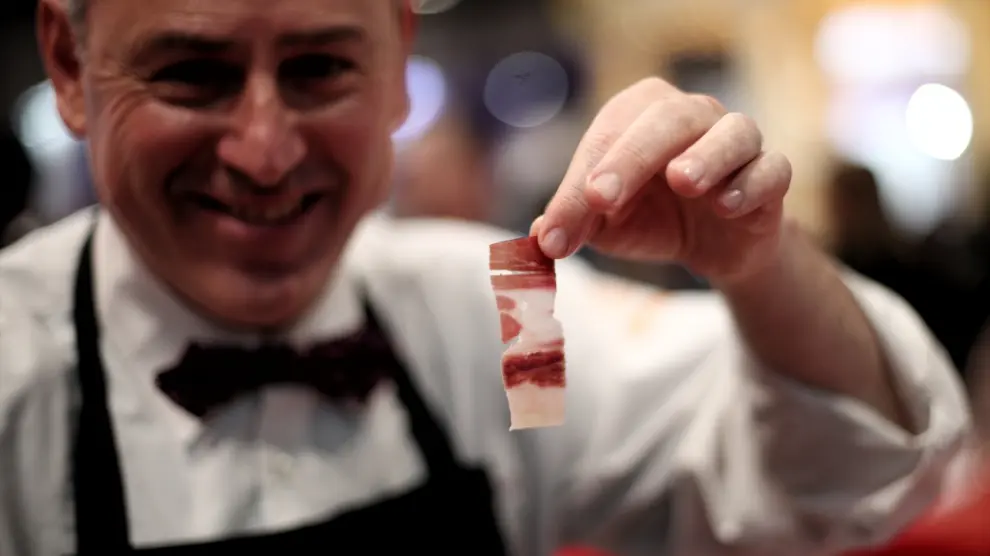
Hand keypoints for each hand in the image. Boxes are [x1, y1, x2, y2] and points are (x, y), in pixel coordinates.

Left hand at [532, 77, 791, 285]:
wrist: (714, 247)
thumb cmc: (653, 219)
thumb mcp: (606, 226)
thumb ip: (575, 224)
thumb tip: (541, 238)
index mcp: (642, 115)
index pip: (608, 137)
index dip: (579, 183)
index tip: (558, 231)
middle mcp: (692, 116)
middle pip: (667, 119)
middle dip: (630, 157)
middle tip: (602, 197)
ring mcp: (739, 141)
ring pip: (733, 132)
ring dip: (707, 155)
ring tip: (683, 180)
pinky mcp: (772, 175)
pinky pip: (772, 170)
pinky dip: (752, 184)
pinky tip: (727, 205)